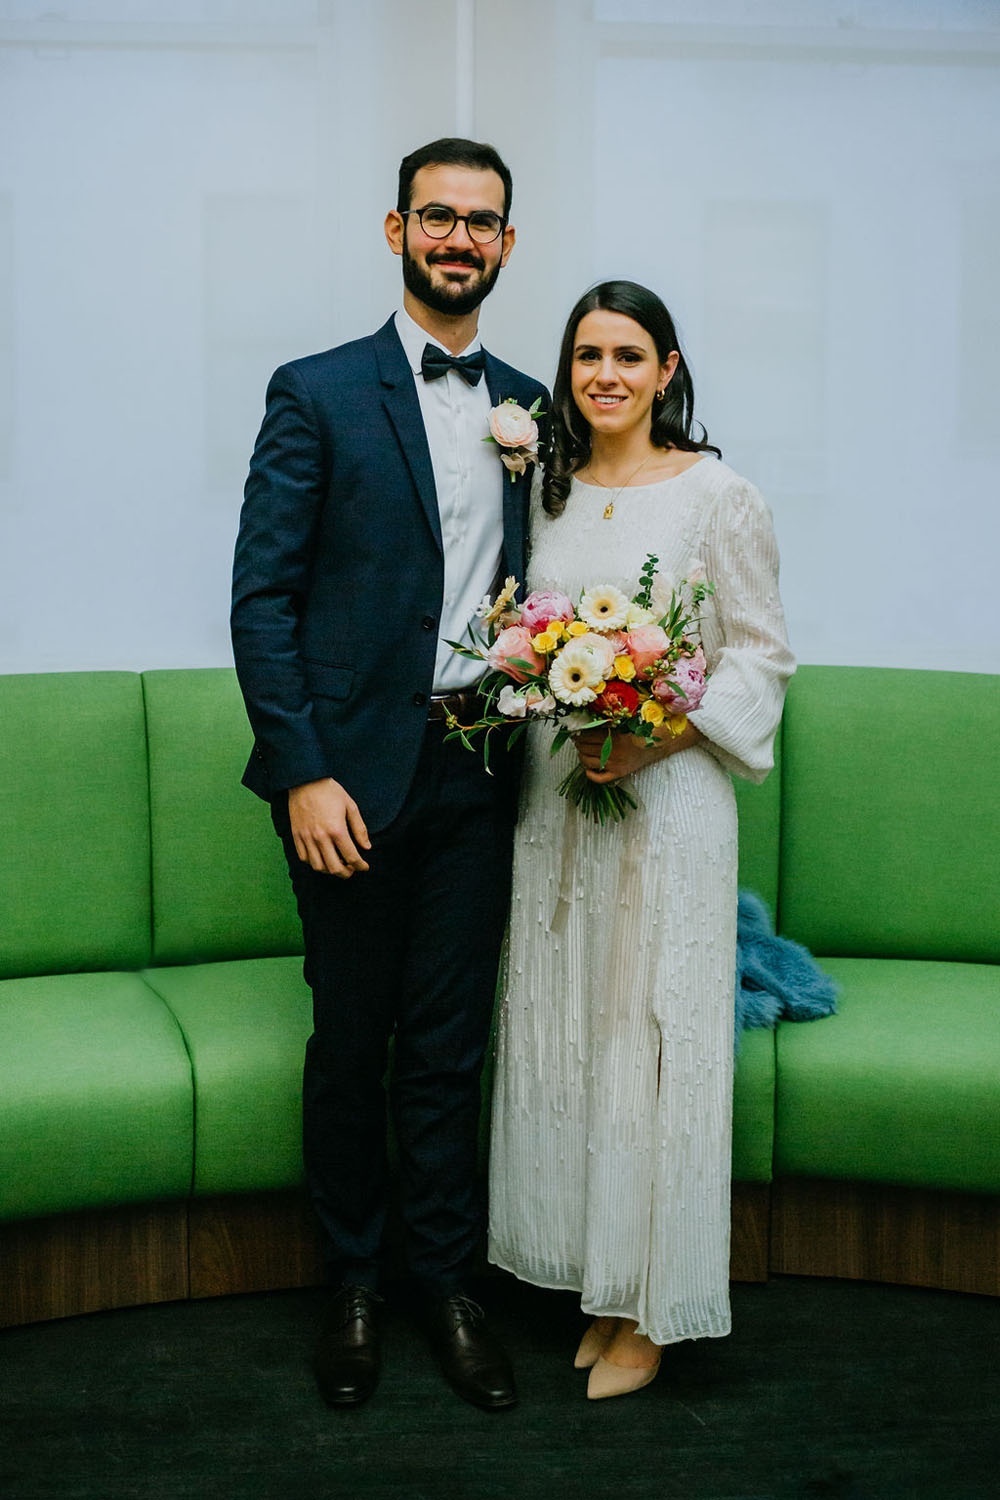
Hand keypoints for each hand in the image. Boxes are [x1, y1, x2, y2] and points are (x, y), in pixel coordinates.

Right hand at [287, 778, 370, 876]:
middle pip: (334, 867)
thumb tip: (366, 847)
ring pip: (318, 866)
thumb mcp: (351, 806)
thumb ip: (359, 829)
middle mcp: (321, 837)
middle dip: (346, 873)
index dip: (361, 866)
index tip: (364, 866)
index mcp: (337, 830)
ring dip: (330, 870)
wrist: (305, 781)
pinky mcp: (296, 836)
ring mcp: (306, 838)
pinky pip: (304, 858)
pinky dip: (314, 863)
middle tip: (351, 870)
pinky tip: (322, 858)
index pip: (351, 857)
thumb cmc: (330, 791)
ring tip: (337, 865)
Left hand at [575, 719, 701, 783]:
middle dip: (578, 744)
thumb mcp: (623, 723)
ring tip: (582, 752)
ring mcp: (614, 764)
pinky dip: (590, 775)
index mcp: (612, 736)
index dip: (578, 734)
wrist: (657, 744)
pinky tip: (588, 770)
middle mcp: (612, 750)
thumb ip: (608, 724)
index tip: (576, 732)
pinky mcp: (618, 773)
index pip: (586, 736)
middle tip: (577, 741)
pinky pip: (599, 778)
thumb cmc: (640, 731)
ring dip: (581, 756)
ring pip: (587, 762)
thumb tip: (588, 722)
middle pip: (584, 748)